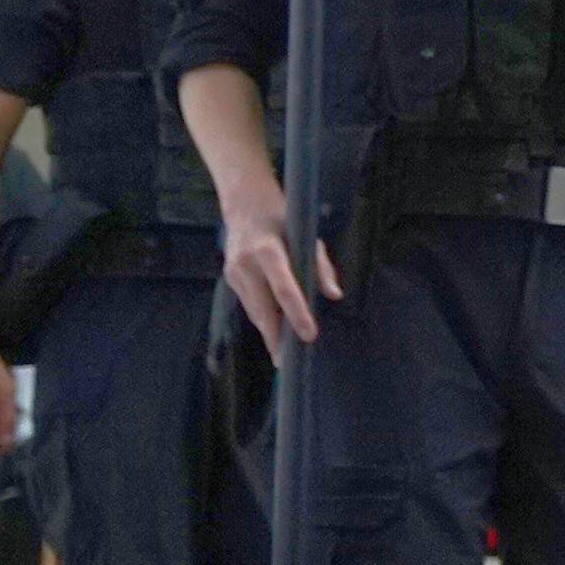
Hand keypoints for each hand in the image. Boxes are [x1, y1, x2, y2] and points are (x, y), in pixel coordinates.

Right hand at [217, 200, 336, 353]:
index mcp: (267, 250)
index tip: (309, 335)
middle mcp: (246, 264)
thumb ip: (320, 265)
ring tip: (282, 354)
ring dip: (268, 332)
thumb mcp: (306, 233)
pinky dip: (263, 317)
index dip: (297, 315)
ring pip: (254, 310)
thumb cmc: (283, 216)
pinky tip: (273, 331)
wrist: (244, 202)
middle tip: (287, 362)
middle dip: (275, 337)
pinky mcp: (230, 277)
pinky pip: (249, 303)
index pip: (284, 289)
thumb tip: (334, 295)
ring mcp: (234, 272)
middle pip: (263, 309)